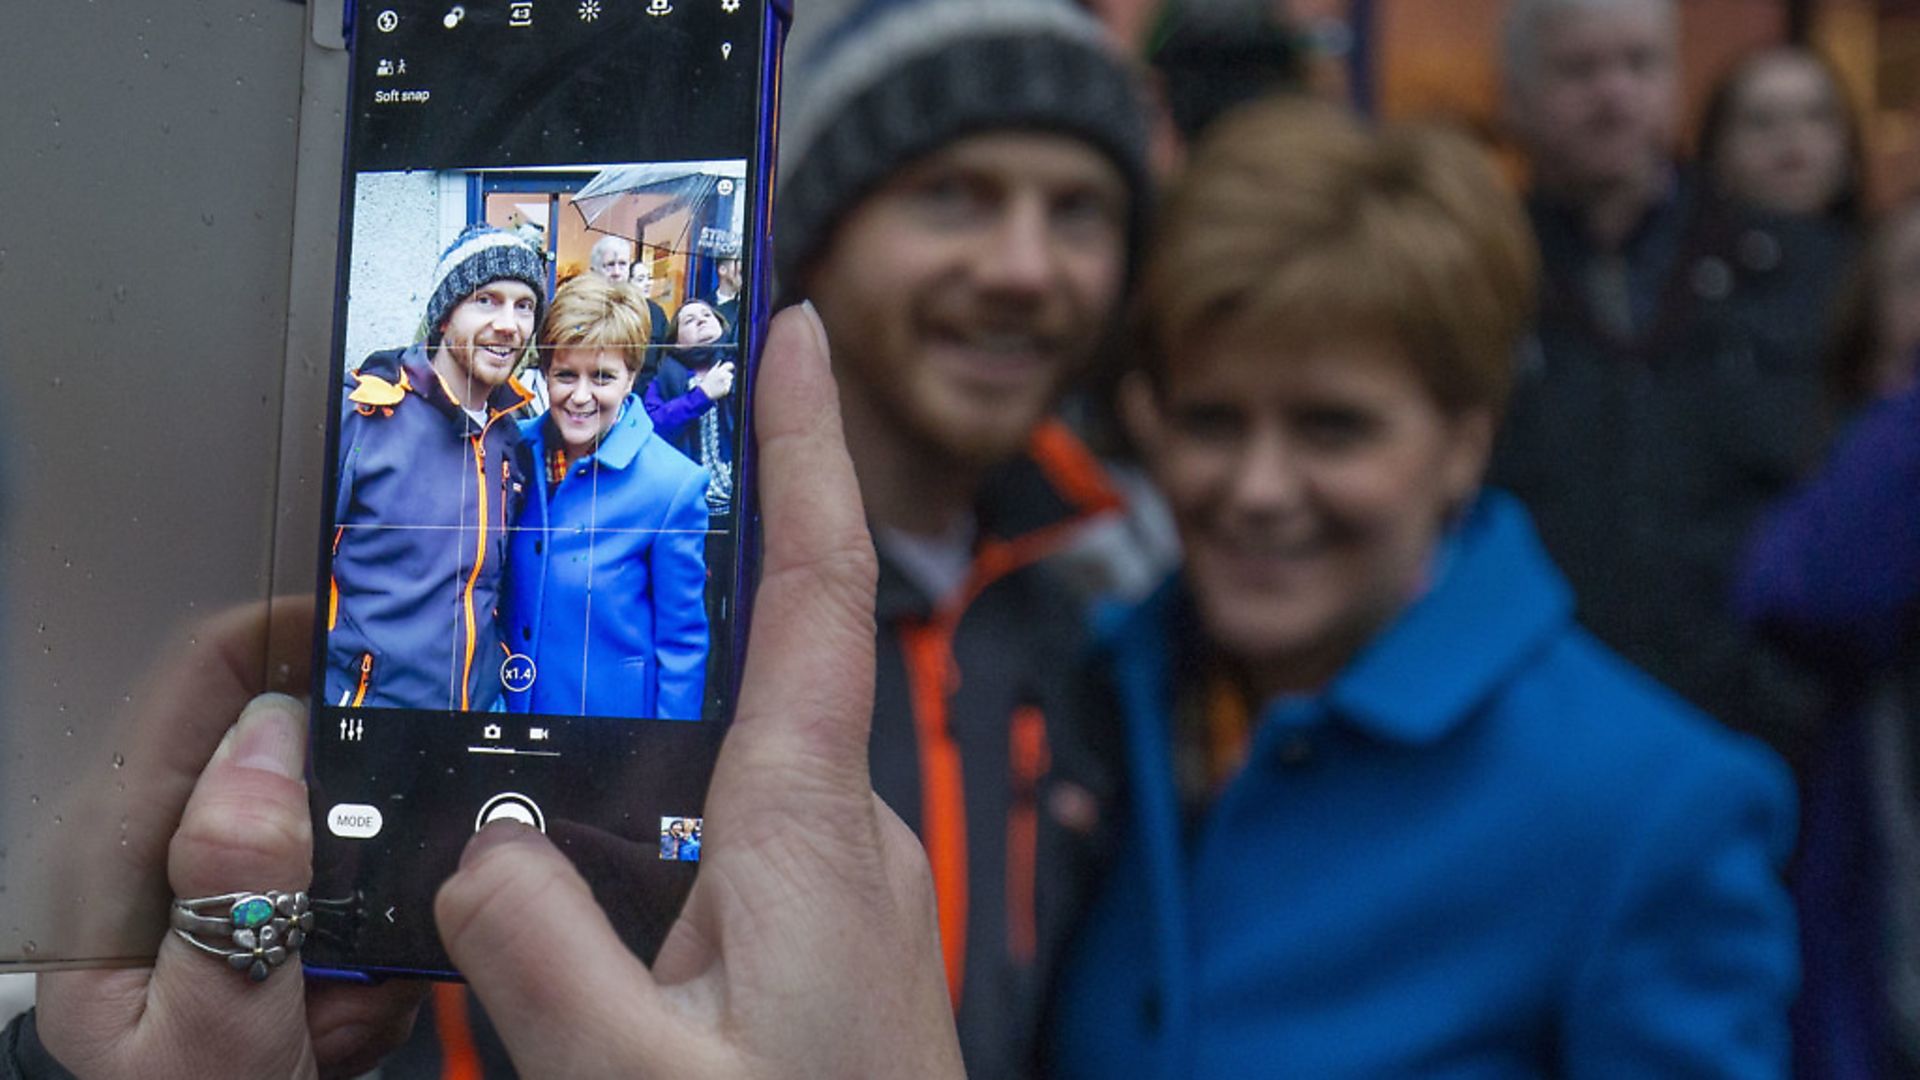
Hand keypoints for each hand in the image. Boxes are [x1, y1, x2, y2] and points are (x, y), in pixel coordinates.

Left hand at [34, 604, 425, 1079]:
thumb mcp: (214, 1030)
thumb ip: (237, 886)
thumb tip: (271, 733)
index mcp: (112, 856)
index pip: (197, 681)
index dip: (290, 634)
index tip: (390, 632)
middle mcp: (150, 847)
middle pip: (283, 741)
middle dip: (365, 812)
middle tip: (387, 918)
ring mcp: (205, 877)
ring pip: (336, 816)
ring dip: (374, 891)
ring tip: (351, 1002)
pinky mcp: (246, 910)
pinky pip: (344, 880)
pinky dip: (373, 934)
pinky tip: (348, 1013)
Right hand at [435, 303, 962, 1077]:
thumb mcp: (633, 1075)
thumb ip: (538, 945)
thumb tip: (481, 838)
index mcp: (810, 829)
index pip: (817, 593)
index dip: (808, 449)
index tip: (798, 331)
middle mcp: (844, 832)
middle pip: (762, 659)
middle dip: (690, 578)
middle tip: (614, 494)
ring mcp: (846, 880)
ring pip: (732, 762)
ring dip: (656, 733)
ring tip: (553, 723)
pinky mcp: (830, 928)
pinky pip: (735, 831)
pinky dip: (666, 816)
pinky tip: (596, 870)